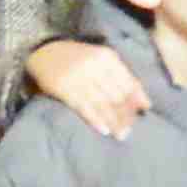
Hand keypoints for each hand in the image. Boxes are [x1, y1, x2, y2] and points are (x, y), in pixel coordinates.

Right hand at [23, 37, 150, 139]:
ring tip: (121, 135)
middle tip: (131, 130)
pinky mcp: (65, 89)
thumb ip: (120, 75)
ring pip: (103, 104)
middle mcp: (94, 66)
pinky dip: (96, 120)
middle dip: (126, 114)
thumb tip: (143, 102)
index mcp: (107, 57)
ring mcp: (79, 78)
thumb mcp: (100, 59)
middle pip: (117, 95)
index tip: (144, 112)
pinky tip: (105, 130)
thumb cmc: (78, 58)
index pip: (128, 82)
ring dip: (114, 121)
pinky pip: (84, 108)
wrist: (43, 52)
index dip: (137, 98)